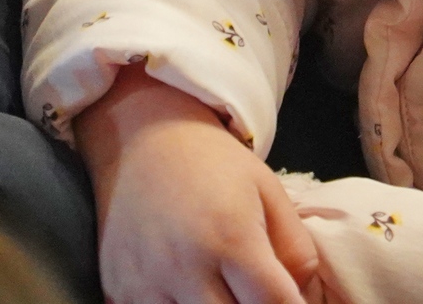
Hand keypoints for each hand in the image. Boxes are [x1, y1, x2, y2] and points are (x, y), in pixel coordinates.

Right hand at [75, 66, 322, 303]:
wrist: (144, 136)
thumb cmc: (214, 163)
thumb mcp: (269, 191)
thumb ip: (296, 251)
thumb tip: (303, 301)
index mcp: (231, 238)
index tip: (291, 300)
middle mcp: (186, 267)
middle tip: (253, 289)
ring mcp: (147, 284)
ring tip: (223, 285)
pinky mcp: (119, 292)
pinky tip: (188, 289)